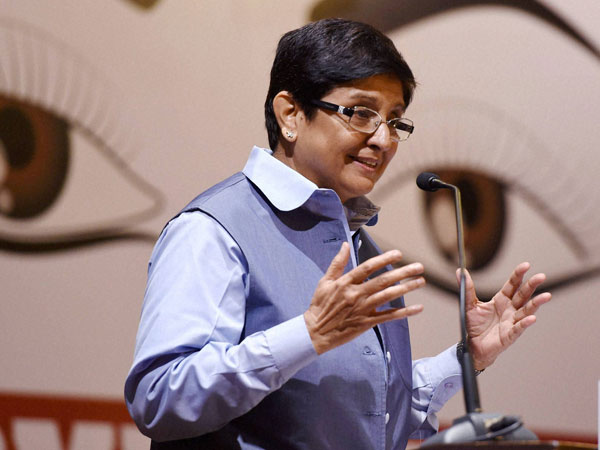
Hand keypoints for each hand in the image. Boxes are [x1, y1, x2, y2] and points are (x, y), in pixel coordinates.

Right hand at [304, 242, 424, 354]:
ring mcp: (362, 309)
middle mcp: (356, 294)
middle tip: (419, 266)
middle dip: (402, 272)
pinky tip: (418, 308)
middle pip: (383, 281)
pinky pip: (388, 317)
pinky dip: (404, 313)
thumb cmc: (320, 305)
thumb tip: (345, 245)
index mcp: (345, 282)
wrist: (315, 332)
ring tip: (421, 281)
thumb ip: (337, 263)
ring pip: (388, 296)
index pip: (368, 267)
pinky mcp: (366, 323)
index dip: (384, 259)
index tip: (398, 254)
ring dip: (406, 288)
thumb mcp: (324, 281)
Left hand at [462, 263, 551, 369]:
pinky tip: (532, 318)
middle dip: (531, 285)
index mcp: (501, 299)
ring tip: (546, 296)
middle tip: (541, 276)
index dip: (518, 275)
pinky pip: (519, 328)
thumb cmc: (475, 325)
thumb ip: (467, 288)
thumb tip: (460, 270)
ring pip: (526, 310)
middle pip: (523, 295)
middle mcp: (510, 309)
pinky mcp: (510, 335)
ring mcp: (512, 321)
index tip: (526, 265)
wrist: (473, 345)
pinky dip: (525, 323)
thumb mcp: (469, 304)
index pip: (512, 285)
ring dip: (536, 303)